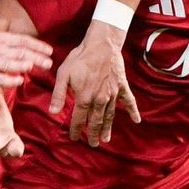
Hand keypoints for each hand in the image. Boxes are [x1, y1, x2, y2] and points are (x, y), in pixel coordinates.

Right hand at [0, 32, 54, 88]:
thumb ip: (14, 43)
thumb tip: (34, 47)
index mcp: (1, 39)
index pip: (22, 40)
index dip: (37, 45)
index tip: (50, 51)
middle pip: (19, 52)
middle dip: (35, 57)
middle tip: (49, 63)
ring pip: (9, 64)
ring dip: (22, 65)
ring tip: (33, 67)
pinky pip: (0, 79)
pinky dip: (10, 80)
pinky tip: (20, 80)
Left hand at [48, 23, 139, 146]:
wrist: (101, 44)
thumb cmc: (80, 57)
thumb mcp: (63, 74)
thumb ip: (59, 94)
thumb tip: (52, 112)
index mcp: (84, 97)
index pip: (79, 119)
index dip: (76, 130)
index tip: (74, 138)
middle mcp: (99, 99)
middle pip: (96, 121)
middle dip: (93, 134)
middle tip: (93, 144)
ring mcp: (112, 94)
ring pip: (110, 116)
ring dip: (108, 128)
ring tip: (106, 139)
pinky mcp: (121, 87)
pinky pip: (129, 101)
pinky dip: (133, 111)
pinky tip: (136, 120)